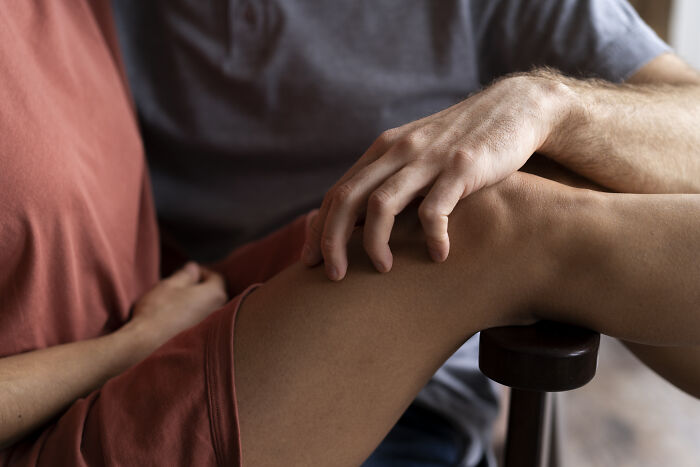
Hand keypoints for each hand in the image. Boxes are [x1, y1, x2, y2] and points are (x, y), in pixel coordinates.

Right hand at [123, 262, 228, 350]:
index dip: (201, 272)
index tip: (186, 274)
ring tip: (174, 306)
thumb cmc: (158, 312)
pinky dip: (192, 320)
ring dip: (195, 305)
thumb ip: (185, 274)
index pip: (215, 278)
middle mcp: (220, 312)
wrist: (147, 347)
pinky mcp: (203, 342)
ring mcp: (213, 329)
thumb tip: (194, 268)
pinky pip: (201, 326)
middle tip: (178, 289)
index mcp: (215, 294)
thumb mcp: (170, 285)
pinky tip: (175, 323)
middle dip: (198, 289)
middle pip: (212, 295)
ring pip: (207, 311)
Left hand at [302, 72, 569, 279]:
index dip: (319, 229)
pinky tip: (439, 256)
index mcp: (383, 150)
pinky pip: (434, 210)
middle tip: (333, 276)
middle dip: (332, 240)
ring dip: (375, 243)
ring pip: (381, 205)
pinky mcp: (462, 167)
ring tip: (383, 270)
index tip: (310, 262)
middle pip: (347, 199)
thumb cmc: (463, 141)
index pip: (336, 192)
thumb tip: (362, 222)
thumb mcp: (419, 153)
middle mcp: (398, 151)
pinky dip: (432, 238)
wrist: (515, 108)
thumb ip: (392, 178)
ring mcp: (429, 158)